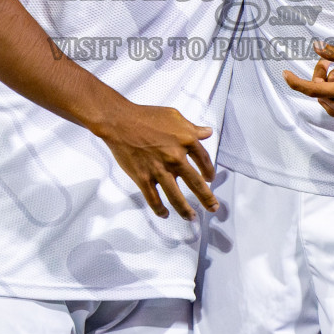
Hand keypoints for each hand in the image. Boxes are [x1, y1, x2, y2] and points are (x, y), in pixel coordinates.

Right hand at [94, 103, 216, 219]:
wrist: (120, 122)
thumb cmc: (146, 116)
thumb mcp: (174, 116)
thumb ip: (192, 127)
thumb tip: (207, 132)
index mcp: (186, 141)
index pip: (204, 160)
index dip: (209, 171)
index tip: (210, 179)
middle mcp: (176, 158)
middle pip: (196, 183)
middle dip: (207, 198)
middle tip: (213, 208)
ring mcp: (159, 170)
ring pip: (176, 197)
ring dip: (185, 210)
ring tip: (192, 217)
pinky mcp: (143, 178)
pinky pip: (154, 199)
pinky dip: (160, 209)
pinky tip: (165, 214)